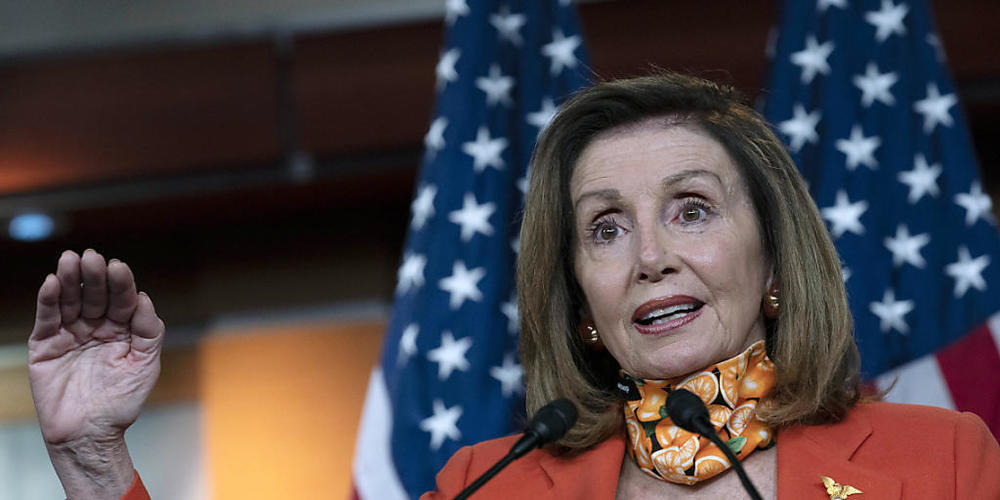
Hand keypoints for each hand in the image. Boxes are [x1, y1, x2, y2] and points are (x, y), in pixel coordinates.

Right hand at [28, 249, 163, 497]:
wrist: (90, 433)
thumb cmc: (122, 401)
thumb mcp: (145, 365)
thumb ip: (148, 331)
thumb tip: (145, 298)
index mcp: (123, 328)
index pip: (122, 299)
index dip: (121, 283)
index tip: (118, 266)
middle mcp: (97, 326)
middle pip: (95, 294)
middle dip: (94, 276)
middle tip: (92, 257)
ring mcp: (71, 333)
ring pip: (70, 300)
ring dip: (70, 279)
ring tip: (70, 260)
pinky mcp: (46, 344)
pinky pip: (48, 318)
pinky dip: (49, 300)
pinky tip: (53, 282)